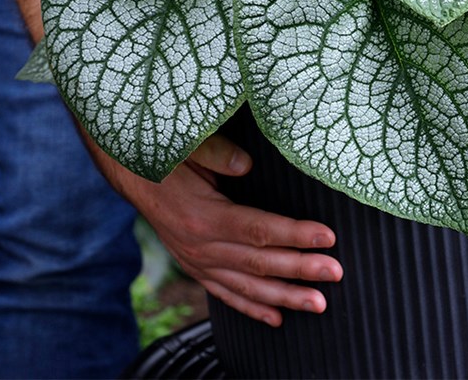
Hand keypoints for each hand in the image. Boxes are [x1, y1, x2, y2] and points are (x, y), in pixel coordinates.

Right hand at [87, 132, 342, 326]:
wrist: (132, 176)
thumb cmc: (168, 157)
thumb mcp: (189, 148)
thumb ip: (218, 155)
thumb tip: (248, 164)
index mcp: (204, 217)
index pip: (259, 230)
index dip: (295, 234)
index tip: (328, 237)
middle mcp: (201, 247)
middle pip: (259, 262)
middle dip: (301, 269)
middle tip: (336, 273)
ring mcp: (197, 261)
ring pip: (247, 285)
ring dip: (285, 297)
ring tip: (318, 304)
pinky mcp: (195, 267)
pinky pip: (227, 294)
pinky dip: (252, 308)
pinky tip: (277, 318)